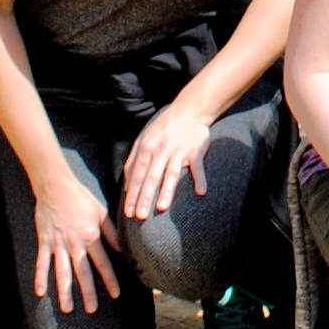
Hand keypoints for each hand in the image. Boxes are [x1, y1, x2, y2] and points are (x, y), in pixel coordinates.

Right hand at [27, 170, 125, 314]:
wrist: (55, 186)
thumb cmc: (80, 198)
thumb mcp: (101, 212)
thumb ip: (112, 232)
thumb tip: (123, 248)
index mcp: (91, 236)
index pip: (103, 263)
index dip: (110, 279)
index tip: (116, 294)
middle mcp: (75, 243)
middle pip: (83, 272)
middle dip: (88, 292)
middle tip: (91, 309)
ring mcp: (58, 243)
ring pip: (62, 272)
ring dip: (65, 291)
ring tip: (68, 309)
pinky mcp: (44, 241)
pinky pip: (41, 262)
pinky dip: (40, 277)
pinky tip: (39, 292)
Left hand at [120, 107, 216, 221]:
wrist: (188, 111)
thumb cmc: (162, 128)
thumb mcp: (143, 139)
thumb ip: (133, 161)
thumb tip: (127, 186)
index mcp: (146, 147)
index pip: (137, 175)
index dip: (132, 194)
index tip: (128, 212)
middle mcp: (161, 150)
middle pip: (151, 177)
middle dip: (145, 197)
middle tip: (140, 216)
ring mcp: (179, 151)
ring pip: (171, 173)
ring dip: (167, 191)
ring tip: (162, 208)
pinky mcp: (196, 151)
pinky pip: (198, 167)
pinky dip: (200, 178)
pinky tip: (200, 192)